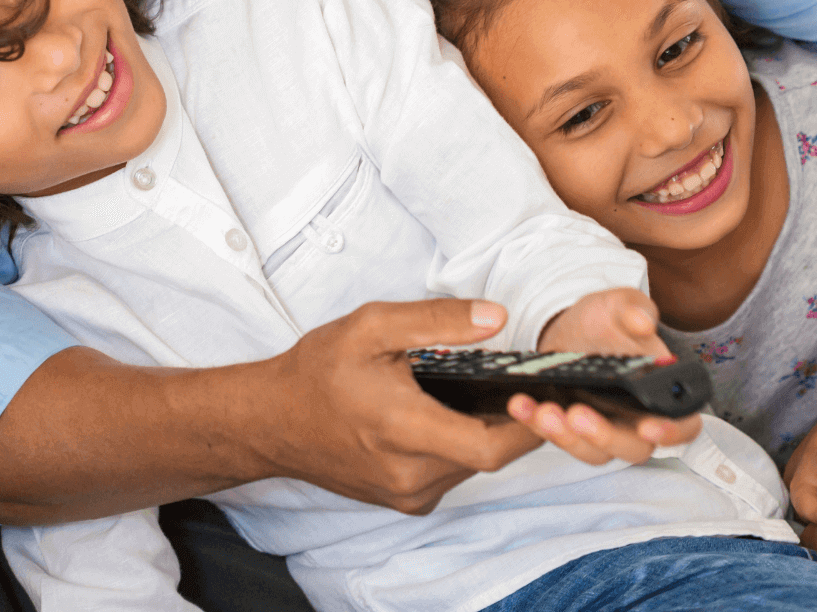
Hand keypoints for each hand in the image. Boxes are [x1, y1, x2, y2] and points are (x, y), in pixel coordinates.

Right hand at [252, 299, 541, 513]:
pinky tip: (452, 410)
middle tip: (520, 380)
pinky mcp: (403, 500)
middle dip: (510, 419)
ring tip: (485, 388)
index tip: (544, 390)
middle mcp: (410, 476)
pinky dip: (461, 443)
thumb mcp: (372, 327)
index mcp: (404, 431)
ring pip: (471, 465)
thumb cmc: (318, 370)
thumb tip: (497, 317)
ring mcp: (406, 494)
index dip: (528, 422)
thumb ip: (436, 321)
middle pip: (488, 455)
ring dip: (484, 431)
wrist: (272, 420)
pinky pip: (451, 473)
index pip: (493, 447)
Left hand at [506, 287, 700, 465]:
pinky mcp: (570, 430)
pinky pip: (557, 439)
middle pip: (634, 447)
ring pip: (594, 451)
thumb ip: (634, 308)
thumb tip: (642, 322)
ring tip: (544, 411)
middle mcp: (636, 419)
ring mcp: (603, 428)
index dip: (673, 432)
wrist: (568, 328)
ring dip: (567, 438)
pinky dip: (537, 426)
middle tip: (577, 415)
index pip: (683, 424)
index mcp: (661, 392)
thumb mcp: (618, 304)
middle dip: (605, 437)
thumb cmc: (605, 320)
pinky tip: (521, 405)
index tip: (648, 426)